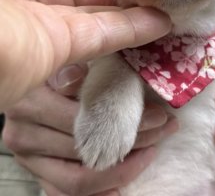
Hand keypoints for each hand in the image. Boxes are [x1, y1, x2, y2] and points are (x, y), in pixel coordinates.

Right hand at [3, 79, 178, 195]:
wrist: (34, 82)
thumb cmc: (58, 65)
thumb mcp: (69, 58)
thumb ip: (73, 68)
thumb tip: (75, 76)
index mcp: (31, 103)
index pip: (87, 120)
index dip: (127, 121)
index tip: (160, 115)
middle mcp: (23, 136)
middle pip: (88, 150)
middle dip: (135, 141)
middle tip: (166, 129)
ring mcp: (29, 159)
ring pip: (79, 179)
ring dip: (121, 170)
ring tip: (151, 152)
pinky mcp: (37, 172)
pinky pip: (64, 193)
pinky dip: (95, 193)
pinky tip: (119, 188)